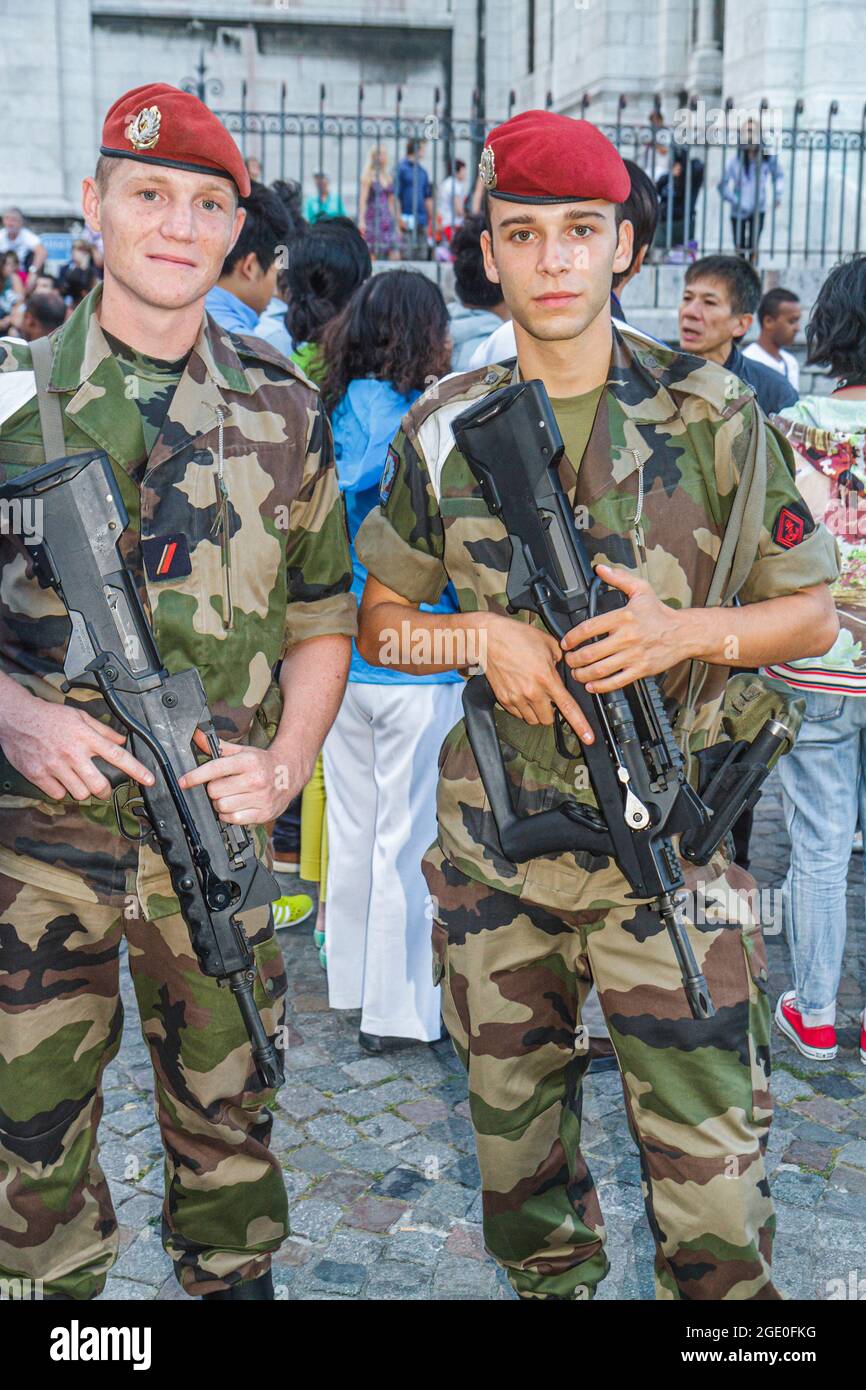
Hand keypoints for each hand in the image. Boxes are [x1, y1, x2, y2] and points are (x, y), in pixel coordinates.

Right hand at [0, 691, 153, 800]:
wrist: (17, 717)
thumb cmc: (49, 716)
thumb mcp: (80, 716)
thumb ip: (102, 730)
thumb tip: (121, 739)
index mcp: (86, 738)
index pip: (118, 756)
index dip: (137, 770)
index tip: (149, 780)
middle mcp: (72, 753)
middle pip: (98, 785)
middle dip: (105, 791)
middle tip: (102, 788)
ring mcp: (54, 766)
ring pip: (79, 793)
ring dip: (82, 791)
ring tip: (77, 780)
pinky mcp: (38, 774)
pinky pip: (58, 794)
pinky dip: (61, 791)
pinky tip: (59, 780)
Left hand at [178, 729, 304, 824]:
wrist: (289, 774)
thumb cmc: (262, 763)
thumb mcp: (242, 751)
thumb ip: (218, 746)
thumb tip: (197, 736)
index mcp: (248, 762)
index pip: (214, 769)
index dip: (195, 776)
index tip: (183, 782)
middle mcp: (255, 779)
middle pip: (215, 790)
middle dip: (212, 789)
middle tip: (221, 786)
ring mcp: (260, 798)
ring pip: (222, 806)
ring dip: (220, 803)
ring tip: (229, 797)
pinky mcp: (263, 813)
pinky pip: (234, 819)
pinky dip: (229, 815)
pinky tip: (235, 806)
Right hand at [482, 613, 594, 743]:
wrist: (489, 638)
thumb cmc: (516, 637)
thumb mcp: (548, 643)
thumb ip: (560, 659)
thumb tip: (563, 668)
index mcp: (546, 678)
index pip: (568, 707)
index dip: (580, 725)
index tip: (588, 738)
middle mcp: (532, 692)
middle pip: (548, 720)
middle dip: (551, 713)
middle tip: (548, 699)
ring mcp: (516, 698)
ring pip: (532, 720)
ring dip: (536, 712)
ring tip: (533, 695)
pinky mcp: (503, 699)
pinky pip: (518, 714)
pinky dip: (522, 709)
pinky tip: (521, 693)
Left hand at [561, 564, 691, 692]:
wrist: (684, 633)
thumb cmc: (660, 614)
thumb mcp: (641, 590)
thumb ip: (619, 578)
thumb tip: (600, 569)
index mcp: (623, 617)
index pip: (588, 628)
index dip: (571, 638)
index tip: (566, 643)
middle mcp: (627, 637)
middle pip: (590, 653)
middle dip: (573, 659)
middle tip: (568, 660)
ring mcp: (634, 655)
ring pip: (600, 670)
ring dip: (582, 674)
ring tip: (576, 673)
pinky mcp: (641, 670)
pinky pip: (616, 682)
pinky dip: (600, 686)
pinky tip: (592, 685)